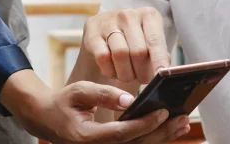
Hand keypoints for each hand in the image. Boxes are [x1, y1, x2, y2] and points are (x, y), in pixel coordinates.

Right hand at [2, 72, 189, 143]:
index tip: (162, 111)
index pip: (121, 133)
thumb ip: (102, 94)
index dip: (143, 124)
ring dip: (162, 136)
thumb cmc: (63, 103)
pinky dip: (153, 137)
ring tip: (182, 122)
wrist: (47, 119)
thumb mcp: (78, 91)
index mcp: (87, 137)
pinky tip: (169, 128)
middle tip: (182, 117)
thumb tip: (129, 99)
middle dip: (161, 132)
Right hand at [82, 8, 169, 83]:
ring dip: (125, 73)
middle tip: (141, 79)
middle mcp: (129, 14)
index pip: (155, 41)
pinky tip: (113, 71)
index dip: (159, 60)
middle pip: (138, 51)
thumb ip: (160, 56)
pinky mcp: (92, 31)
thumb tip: (165, 71)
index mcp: (149, 15)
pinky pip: (103, 57)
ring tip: (127, 76)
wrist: (105, 33)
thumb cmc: (134, 42)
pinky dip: (109, 70)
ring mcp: (108, 21)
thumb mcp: (150, 44)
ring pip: (120, 54)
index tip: (161, 75)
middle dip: (141, 72)